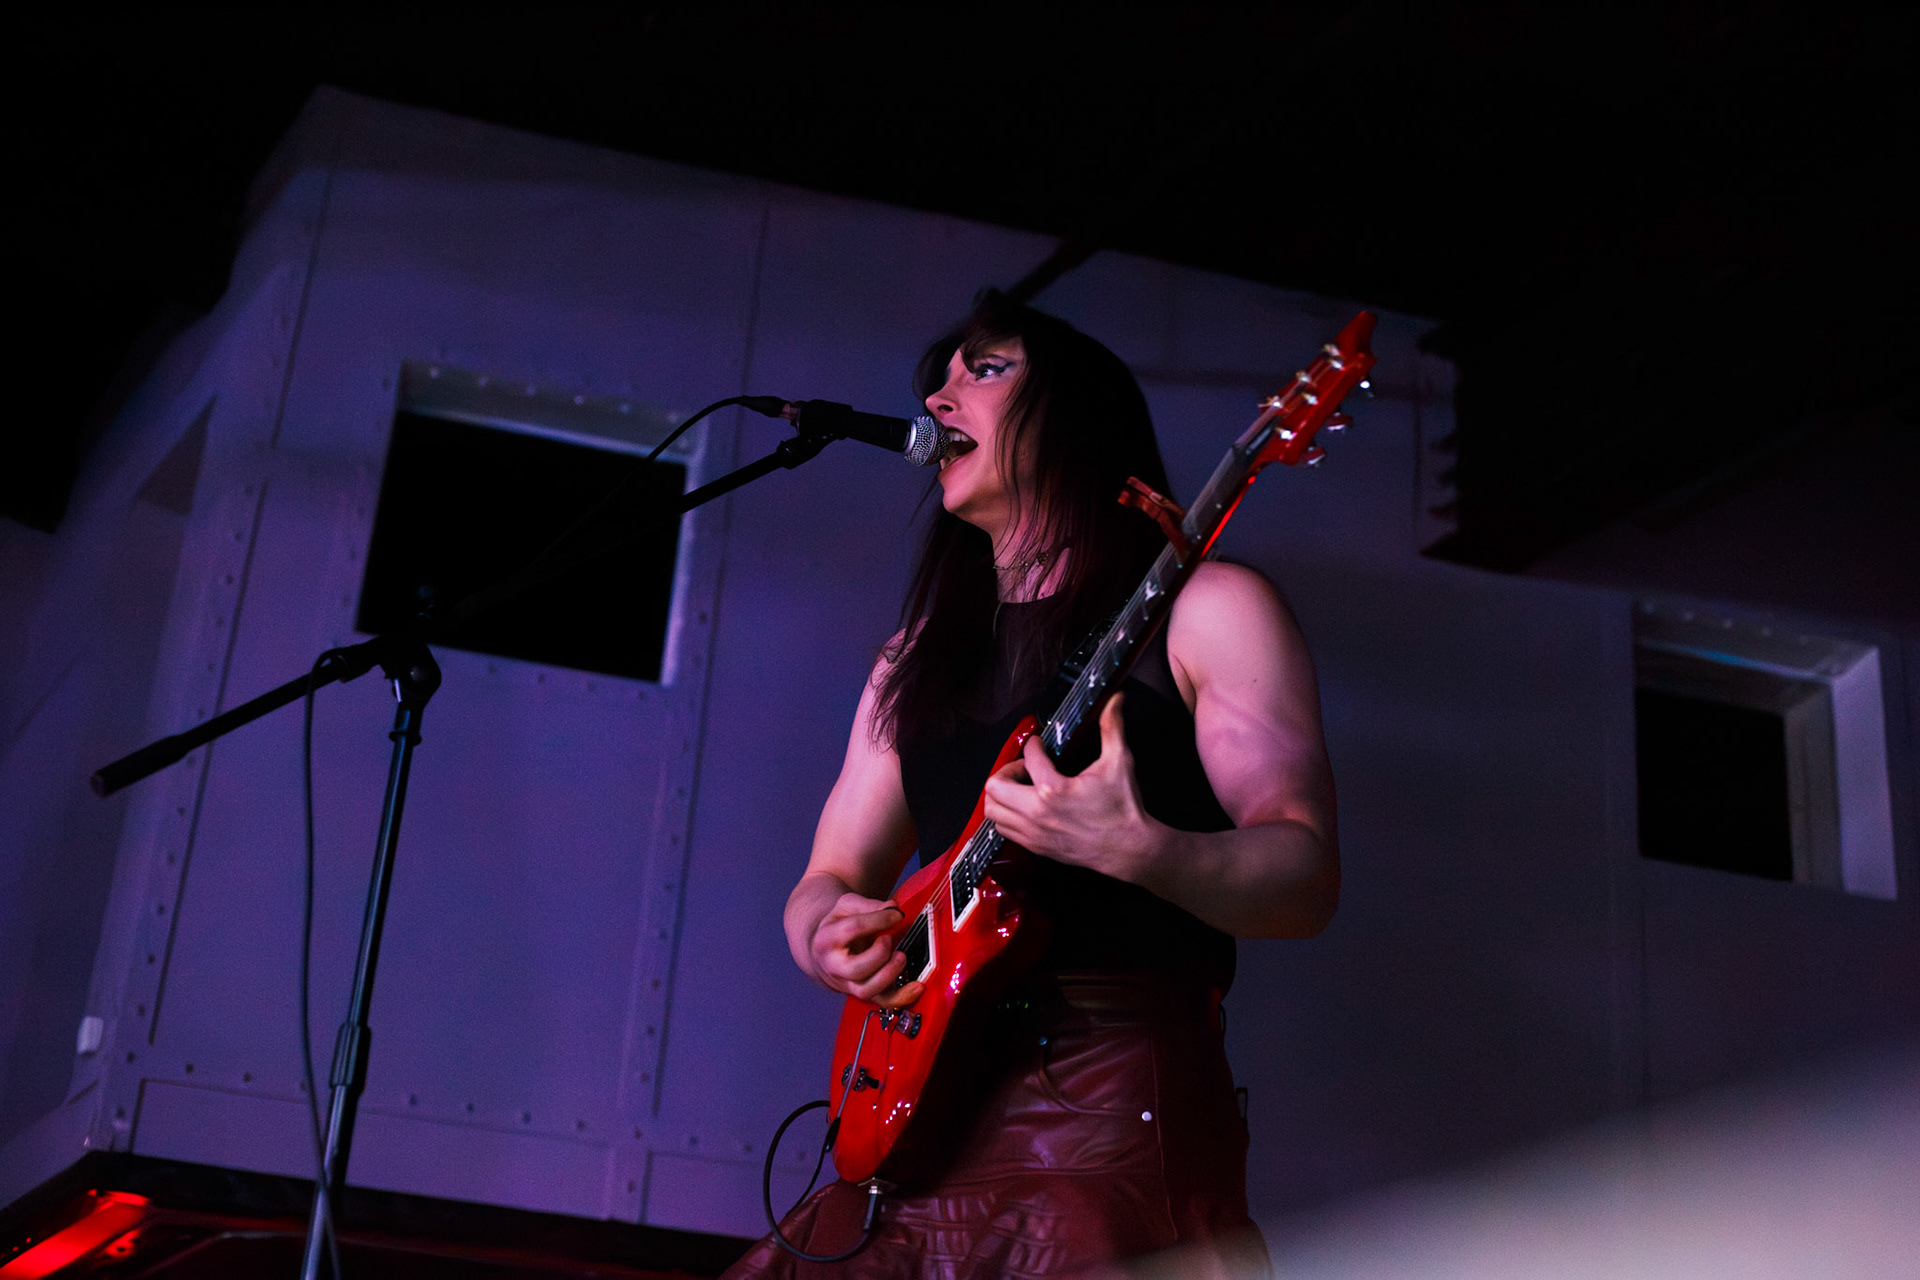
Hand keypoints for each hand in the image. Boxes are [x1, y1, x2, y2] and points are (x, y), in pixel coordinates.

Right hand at [808, 892, 925, 1006]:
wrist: (824, 950)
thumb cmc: (837, 926)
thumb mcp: (846, 907)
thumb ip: (869, 905)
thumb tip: (893, 908)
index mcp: (827, 939)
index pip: (852, 929)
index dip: (878, 920)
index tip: (896, 915)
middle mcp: (834, 966)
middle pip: (856, 968)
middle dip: (880, 953)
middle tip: (890, 939)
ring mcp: (847, 983)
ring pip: (867, 990)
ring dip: (890, 974)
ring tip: (900, 956)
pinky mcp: (862, 993)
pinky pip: (882, 1002)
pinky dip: (902, 996)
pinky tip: (916, 985)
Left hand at [982, 694, 1162, 883]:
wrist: (1129, 848)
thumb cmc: (1123, 809)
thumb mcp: (1119, 762)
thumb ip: (1113, 727)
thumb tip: (1115, 700)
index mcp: (1054, 790)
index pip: (1029, 756)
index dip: (1034, 744)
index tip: (1041, 745)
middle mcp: (1037, 814)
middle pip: (994, 787)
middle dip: (1007, 770)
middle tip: (1025, 767)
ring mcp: (1034, 833)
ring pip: (993, 812)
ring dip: (1003, 795)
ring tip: (1023, 787)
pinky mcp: (1036, 846)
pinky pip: (1004, 830)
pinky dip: (1008, 815)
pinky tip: (1026, 806)